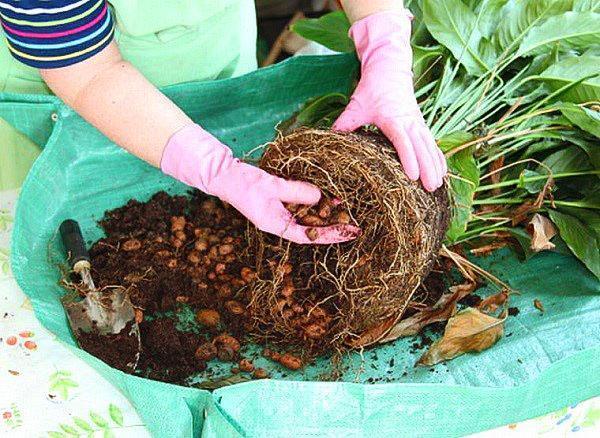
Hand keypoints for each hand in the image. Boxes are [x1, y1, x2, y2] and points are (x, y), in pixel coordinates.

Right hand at [161, 124, 360, 243]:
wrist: (225, 175)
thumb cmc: (244, 183)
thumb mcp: (273, 186)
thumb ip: (297, 191)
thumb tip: (321, 197)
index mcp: (276, 225)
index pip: (309, 236)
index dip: (331, 236)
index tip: (349, 233)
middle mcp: (281, 222)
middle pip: (311, 228)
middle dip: (332, 225)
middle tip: (355, 222)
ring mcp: (280, 212)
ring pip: (309, 216)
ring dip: (325, 212)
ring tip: (345, 205)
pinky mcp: (280, 201)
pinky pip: (302, 204)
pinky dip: (315, 201)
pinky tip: (328, 194)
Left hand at [333, 9, 446, 191]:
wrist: (389, 67)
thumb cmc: (372, 87)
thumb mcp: (356, 105)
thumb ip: (345, 123)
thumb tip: (331, 139)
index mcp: (392, 118)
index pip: (402, 141)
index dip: (408, 159)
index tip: (413, 176)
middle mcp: (409, 121)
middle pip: (421, 147)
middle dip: (428, 168)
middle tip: (431, 187)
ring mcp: (417, 121)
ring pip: (429, 145)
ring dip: (436, 165)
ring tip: (439, 184)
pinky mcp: (420, 123)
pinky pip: (431, 142)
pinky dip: (437, 156)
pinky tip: (442, 171)